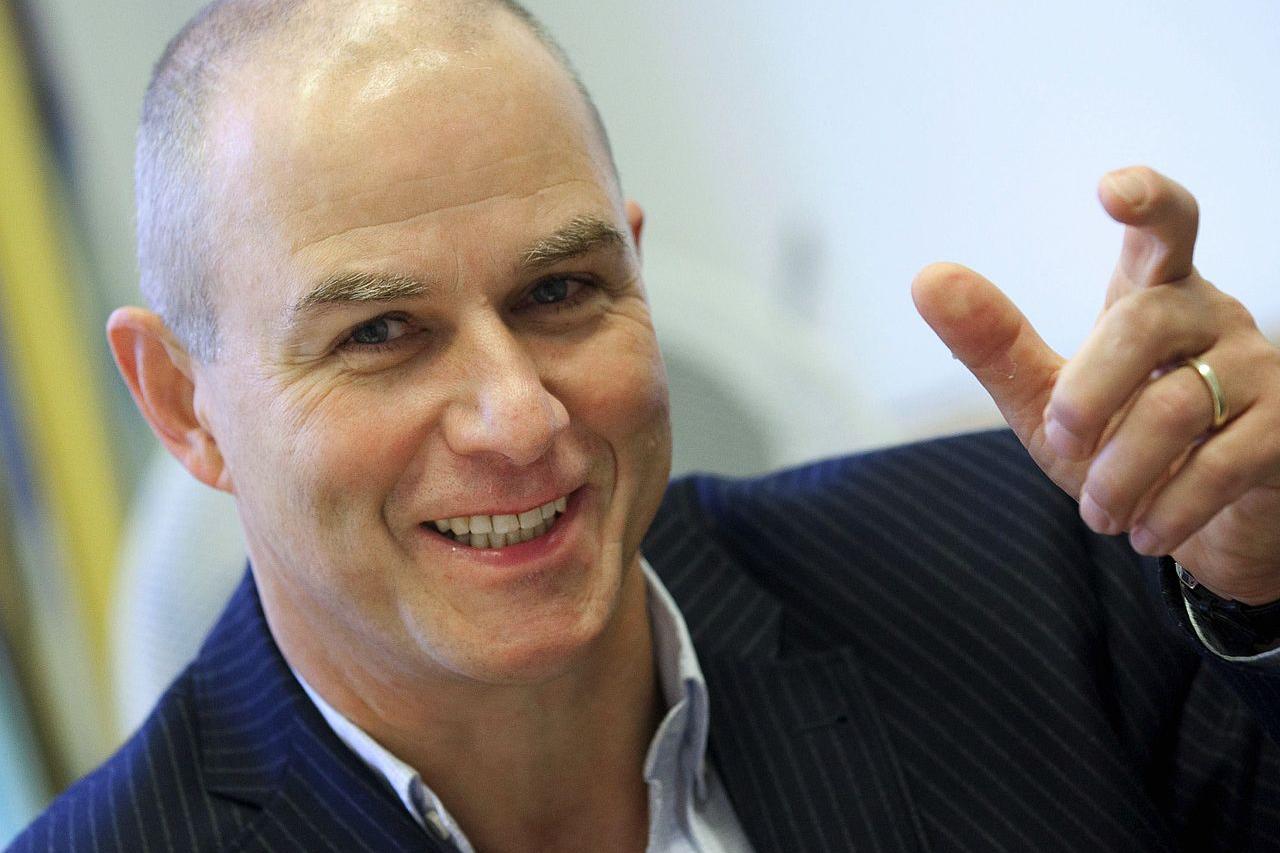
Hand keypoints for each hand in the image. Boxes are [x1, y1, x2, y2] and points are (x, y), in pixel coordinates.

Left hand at [913, 166, 1279, 604]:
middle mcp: (1212, 316)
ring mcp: (1261, 368)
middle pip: (1145, 323)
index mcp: (1155, 293)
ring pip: (1179, 403)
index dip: (1148, 201)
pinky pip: (1224, 463)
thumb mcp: (1049, 399)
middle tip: (1061, 442)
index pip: (1166, 227)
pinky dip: (1170, 507)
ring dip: (1120, 472)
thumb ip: (996, 345)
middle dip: (1087, 392)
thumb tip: (926, 278)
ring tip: (1098, 514)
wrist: (1207, 520)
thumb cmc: (1125, 440)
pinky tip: (1145, 531)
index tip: (1112, 192)